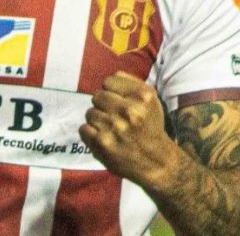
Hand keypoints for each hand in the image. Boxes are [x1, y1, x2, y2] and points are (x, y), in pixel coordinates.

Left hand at [79, 72, 178, 187]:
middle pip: (97, 96)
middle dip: (103, 106)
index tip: (119, 102)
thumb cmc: (150, 127)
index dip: (112, 92)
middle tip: (114, 118)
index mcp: (142, 95)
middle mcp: (129, 110)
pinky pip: (83, 129)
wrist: (156, 162)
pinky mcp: (102, 143)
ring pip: (89, 113)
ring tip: (111, 130)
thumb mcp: (151, 100)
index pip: (109, 81)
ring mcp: (114, 127)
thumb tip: (110, 77)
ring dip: (97, 121)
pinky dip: (90, 134)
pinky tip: (104, 139)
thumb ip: (130, 83)